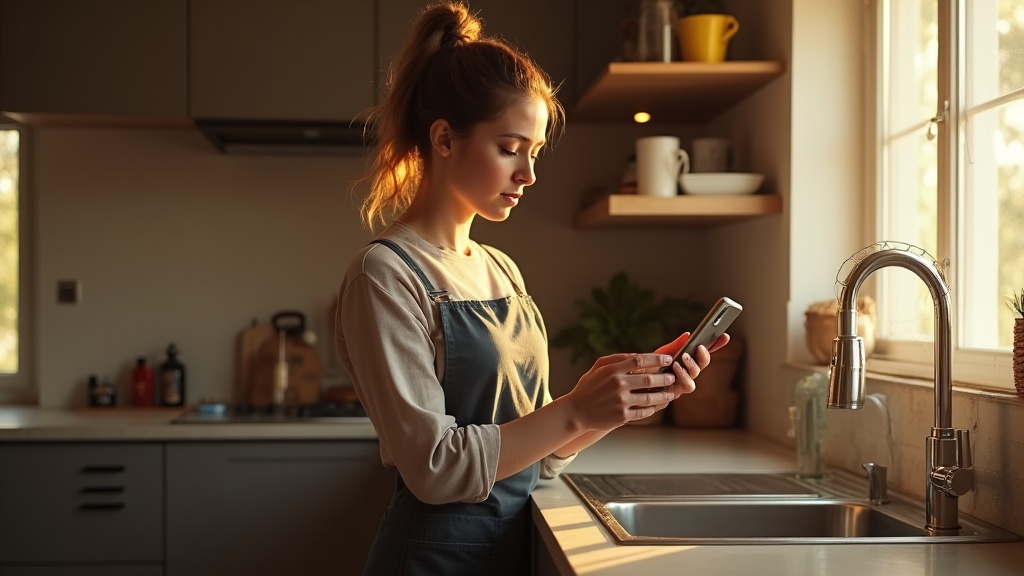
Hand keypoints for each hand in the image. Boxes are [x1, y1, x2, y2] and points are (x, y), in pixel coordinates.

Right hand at [565, 352, 681, 430]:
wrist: (576, 412)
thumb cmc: (588, 387)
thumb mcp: (598, 367)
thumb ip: (618, 359)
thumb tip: (638, 356)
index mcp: (612, 370)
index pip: (640, 360)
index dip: (657, 359)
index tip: (668, 359)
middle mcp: (618, 385)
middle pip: (650, 379)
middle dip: (665, 377)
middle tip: (673, 376)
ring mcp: (621, 402)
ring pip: (650, 398)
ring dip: (664, 395)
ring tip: (670, 393)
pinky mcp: (622, 416)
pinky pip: (644, 412)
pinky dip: (653, 408)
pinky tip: (658, 405)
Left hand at [647, 330, 730, 398]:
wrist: (633, 383)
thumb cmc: (647, 367)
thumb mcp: (661, 353)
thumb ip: (676, 345)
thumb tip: (688, 334)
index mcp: (686, 362)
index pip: (704, 354)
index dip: (716, 346)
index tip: (725, 336)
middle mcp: (686, 374)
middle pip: (702, 366)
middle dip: (703, 357)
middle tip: (699, 347)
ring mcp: (680, 385)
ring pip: (693, 380)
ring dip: (690, 368)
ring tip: (682, 359)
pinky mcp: (672, 395)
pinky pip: (682, 388)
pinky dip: (681, 377)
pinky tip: (674, 369)